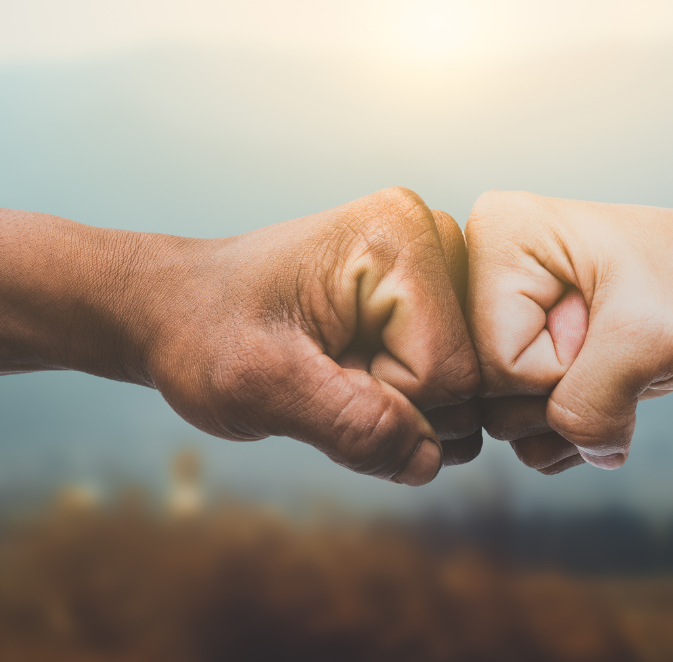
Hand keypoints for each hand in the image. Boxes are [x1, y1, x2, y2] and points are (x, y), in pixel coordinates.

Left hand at [125, 188, 479, 484]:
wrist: (180, 306)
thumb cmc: (205, 331)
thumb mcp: (261, 386)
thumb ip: (350, 426)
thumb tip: (430, 461)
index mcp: (401, 237)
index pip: (448, 372)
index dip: (385, 403)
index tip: (320, 376)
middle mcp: (433, 238)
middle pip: (467, 377)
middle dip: (398, 404)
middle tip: (327, 371)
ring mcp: (435, 264)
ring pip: (464, 385)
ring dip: (400, 403)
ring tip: (338, 367)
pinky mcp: (428, 294)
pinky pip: (450, 377)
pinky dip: (404, 395)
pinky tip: (357, 365)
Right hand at [466, 191, 672, 473]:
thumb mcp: (649, 340)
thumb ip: (592, 406)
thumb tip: (581, 452)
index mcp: (498, 237)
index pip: (495, 359)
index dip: (561, 369)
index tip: (607, 325)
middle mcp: (482, 270)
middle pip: (489, 391)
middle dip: (565, 392)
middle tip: (613, 344)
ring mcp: (496, 315)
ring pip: (501, 417)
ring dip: (572, 416)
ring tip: (614, 363)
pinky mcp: (516, 349)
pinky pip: (520, 428)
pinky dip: (572, 428)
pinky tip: (607, 386)